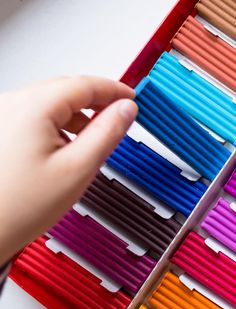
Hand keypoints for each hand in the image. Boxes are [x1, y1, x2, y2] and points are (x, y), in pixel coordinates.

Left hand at [0, 76, 136, 264]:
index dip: (114, 90)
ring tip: (95, 136)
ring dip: (77, 114)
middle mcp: (11, 104)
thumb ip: (108, 133)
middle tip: (120, 114)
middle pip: (66, 90)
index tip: (132, 98)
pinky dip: (57, 124)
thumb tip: (126, 110)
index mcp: (33, 108)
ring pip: (50, 103)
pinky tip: (67, 144)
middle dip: (97, 101)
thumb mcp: (79, 168)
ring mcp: (2, 116)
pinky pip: (34, 116)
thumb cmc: (18, 206)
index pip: (84, 85)